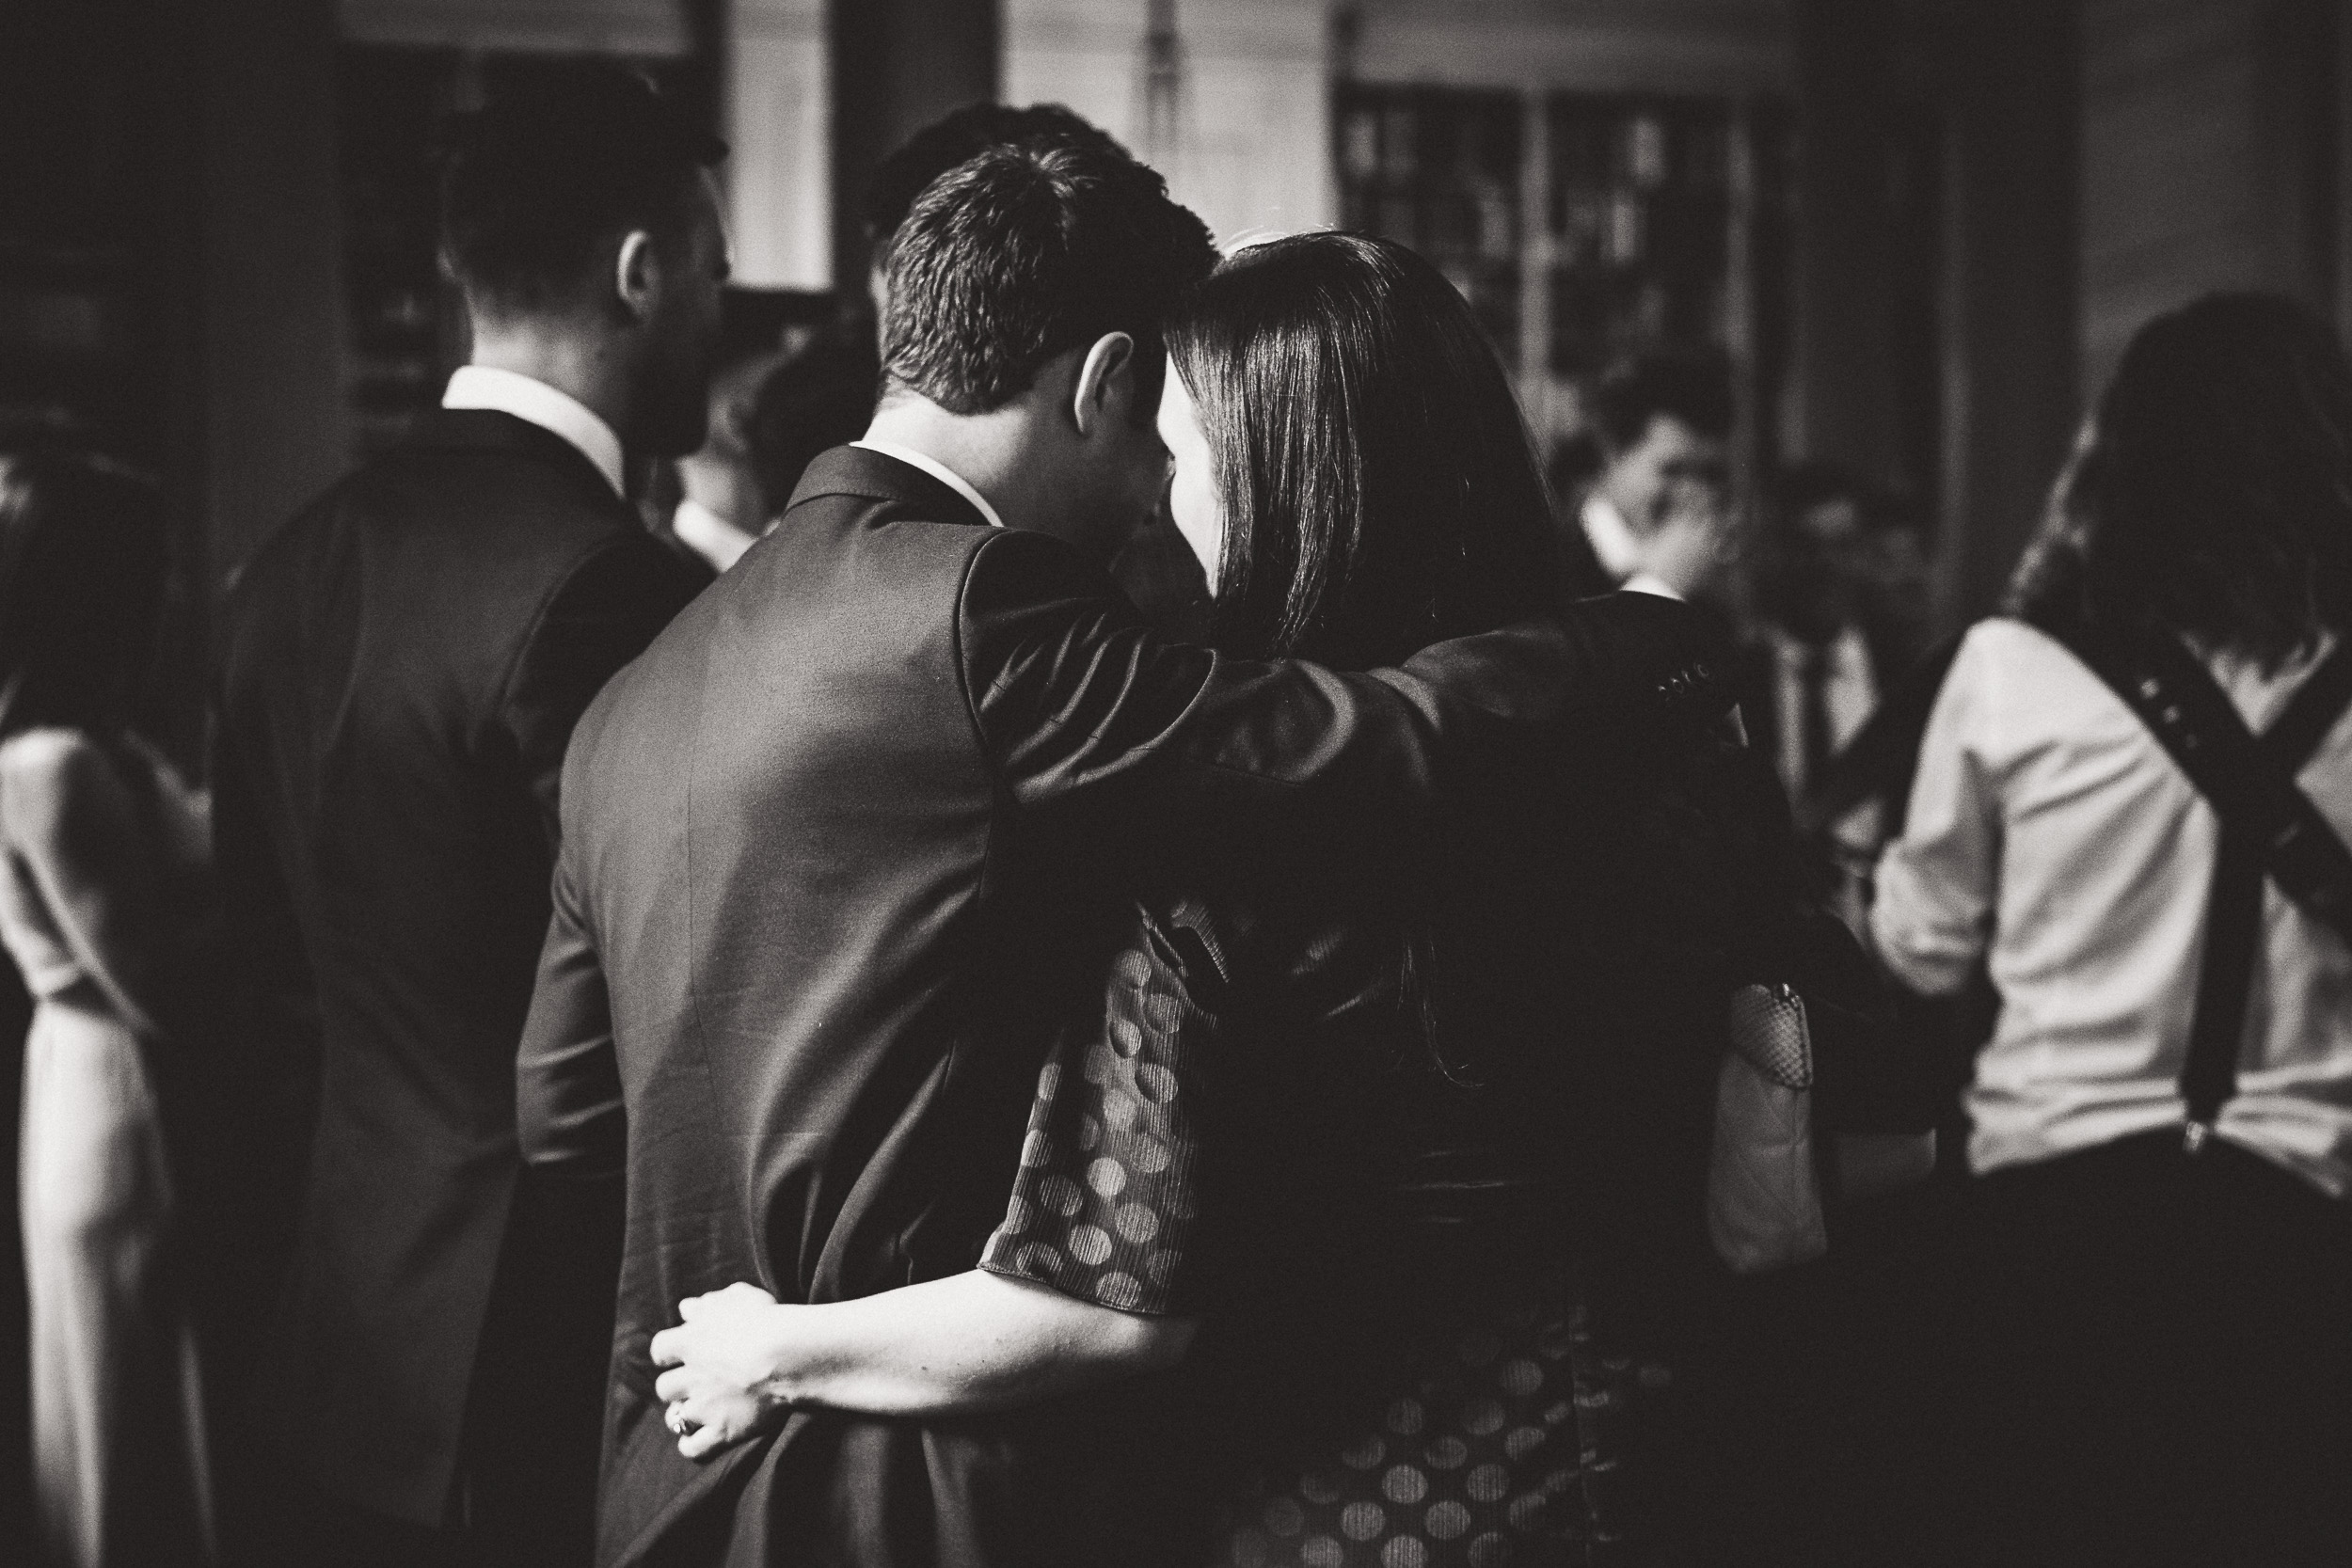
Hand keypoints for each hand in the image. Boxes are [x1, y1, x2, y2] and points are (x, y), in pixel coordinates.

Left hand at [649, 1282, 793, 1460]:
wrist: (789, 1355)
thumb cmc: (766, 1321)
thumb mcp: (738, 1298)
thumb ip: (708, 1303)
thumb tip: (687, 1308)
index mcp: (690, 1342)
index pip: (660, 1349)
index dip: (667, 1353)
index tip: (678, 1353)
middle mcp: (690, 1376)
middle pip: (664, 1387)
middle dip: (675, 1386)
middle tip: (693, 1384)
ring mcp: (704, 1406)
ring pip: (675, 1418)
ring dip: (682, 1415)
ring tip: (696, 1412)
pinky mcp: (722, 1430)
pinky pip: (693, 1447)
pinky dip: (691, 1446)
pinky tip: (696, 1441)